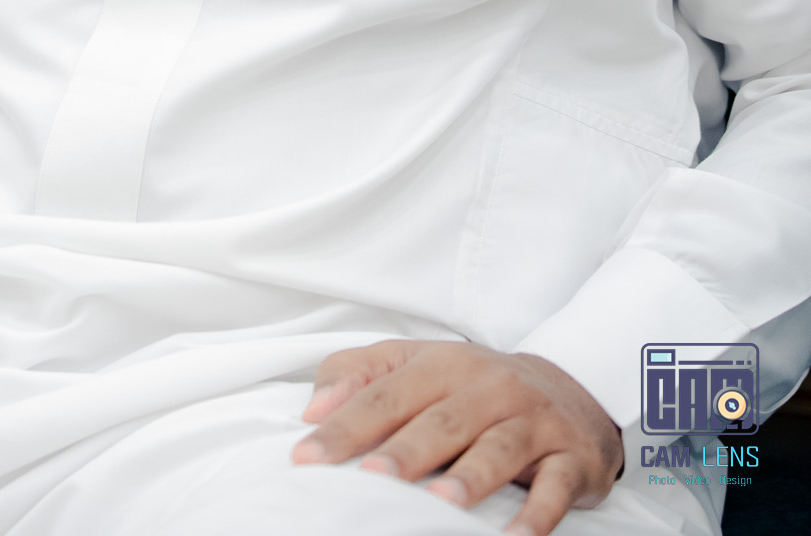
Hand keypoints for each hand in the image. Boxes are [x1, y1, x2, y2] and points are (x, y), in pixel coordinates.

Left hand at [293, 339, 622, 535]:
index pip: (385, 394)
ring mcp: (532, 420)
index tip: (307, 456)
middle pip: (441, 420)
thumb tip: (312, 408)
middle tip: (374, 476)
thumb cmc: (474, 385)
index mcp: (441, 364)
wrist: (572, 387)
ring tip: (442, 502)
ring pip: (498, 447)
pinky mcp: (570, 456)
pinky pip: (556, 485)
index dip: (345, 424)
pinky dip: (538, 514)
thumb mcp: (416, 364)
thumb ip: (358, 374)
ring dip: (471, 475)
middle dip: (406, 449)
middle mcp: (487, 386)